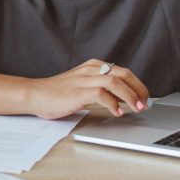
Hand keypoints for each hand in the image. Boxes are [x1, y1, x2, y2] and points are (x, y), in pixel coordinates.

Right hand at [24, 59, 149, 118]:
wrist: (34, 94)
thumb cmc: (57, 93)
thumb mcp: (83, 86)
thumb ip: (101, 89)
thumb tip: (125, 99)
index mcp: (93, 66)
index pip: (123, 71)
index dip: (138, 85)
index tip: (145, 97)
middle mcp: (90, 70)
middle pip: (123, 73)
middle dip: (139, 89)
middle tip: (145, 103)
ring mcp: (83, 80)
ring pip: (115, 82)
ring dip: (130, 96)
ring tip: (136, 108)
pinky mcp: (77, 92)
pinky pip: (101, 94)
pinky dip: (113, 103)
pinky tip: (117, 112)